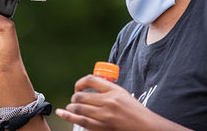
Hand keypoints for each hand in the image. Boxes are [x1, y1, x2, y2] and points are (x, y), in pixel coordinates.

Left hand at [56, 75, 190, 130]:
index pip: (91, 80)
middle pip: (81, 96)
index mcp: (114, 90)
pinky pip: (80, 121)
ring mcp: (104, 116)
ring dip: (71, 107)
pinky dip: (68, 116)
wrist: (146, 127)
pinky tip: (61, 112)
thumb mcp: (122, 94)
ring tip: (71, 107)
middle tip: (75, 100)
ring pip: (78, 108)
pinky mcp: (102, 128)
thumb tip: (88, 85)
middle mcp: (108, 101)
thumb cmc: (134, 110)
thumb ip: (107, 89)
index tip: (78, 87)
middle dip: (74, 98)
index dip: (80, 83)